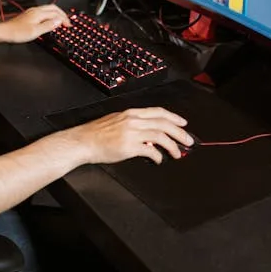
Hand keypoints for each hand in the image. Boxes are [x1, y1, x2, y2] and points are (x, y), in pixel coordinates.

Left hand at [0, 4, 70, 43]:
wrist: (5, 32)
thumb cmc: (18, 33)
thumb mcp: (35, 31)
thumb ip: (48, 25)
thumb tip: (59, 21)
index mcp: (39, 13)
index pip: (56, 13)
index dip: (64, 18)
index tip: (69, 25)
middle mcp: (36, 10)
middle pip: (53, 8)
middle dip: (62, 14)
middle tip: (67, 22)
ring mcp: (32, 12)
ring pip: (48, 9)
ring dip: (56, 14)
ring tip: (60, 21)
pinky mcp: (29, 15)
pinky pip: (43, 12)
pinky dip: (50, 15)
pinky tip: (49, 21)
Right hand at [61, 107, 191, 165]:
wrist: (83, 142)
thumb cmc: (96, 134)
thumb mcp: (116, 122)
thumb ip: (133, 125)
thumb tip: (148, 135)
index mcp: (130, 113)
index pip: (157, 112)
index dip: (173, 117)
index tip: (183, 123)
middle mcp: (132, 120)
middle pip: (163, 123)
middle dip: (179, 132)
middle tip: (188, 141)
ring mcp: (131, 133)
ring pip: (160, 135)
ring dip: (172, 145)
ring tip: (177, 153)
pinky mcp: (129, 146)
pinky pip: (151, 150)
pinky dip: (158, 156)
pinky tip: (158, 160)